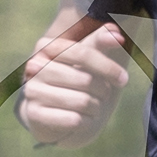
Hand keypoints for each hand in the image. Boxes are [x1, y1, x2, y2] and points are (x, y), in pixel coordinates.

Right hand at [17, 16, 128, 145]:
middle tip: (103, 95)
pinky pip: (73, 120)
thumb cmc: (71, 78)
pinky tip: (83, 119)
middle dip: (102, 90)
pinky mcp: (34, 114)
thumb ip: (99, 41)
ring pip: (82, 101)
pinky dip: (86, 122)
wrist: (47, 109)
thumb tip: (118, 34)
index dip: (108, 67)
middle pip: (86, 80)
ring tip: (93, 106)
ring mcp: (32, 90)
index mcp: (47, 46)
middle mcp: (35, 66)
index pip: (84, 53)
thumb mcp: (84, 57)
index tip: (123, 79)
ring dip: (96, 107)